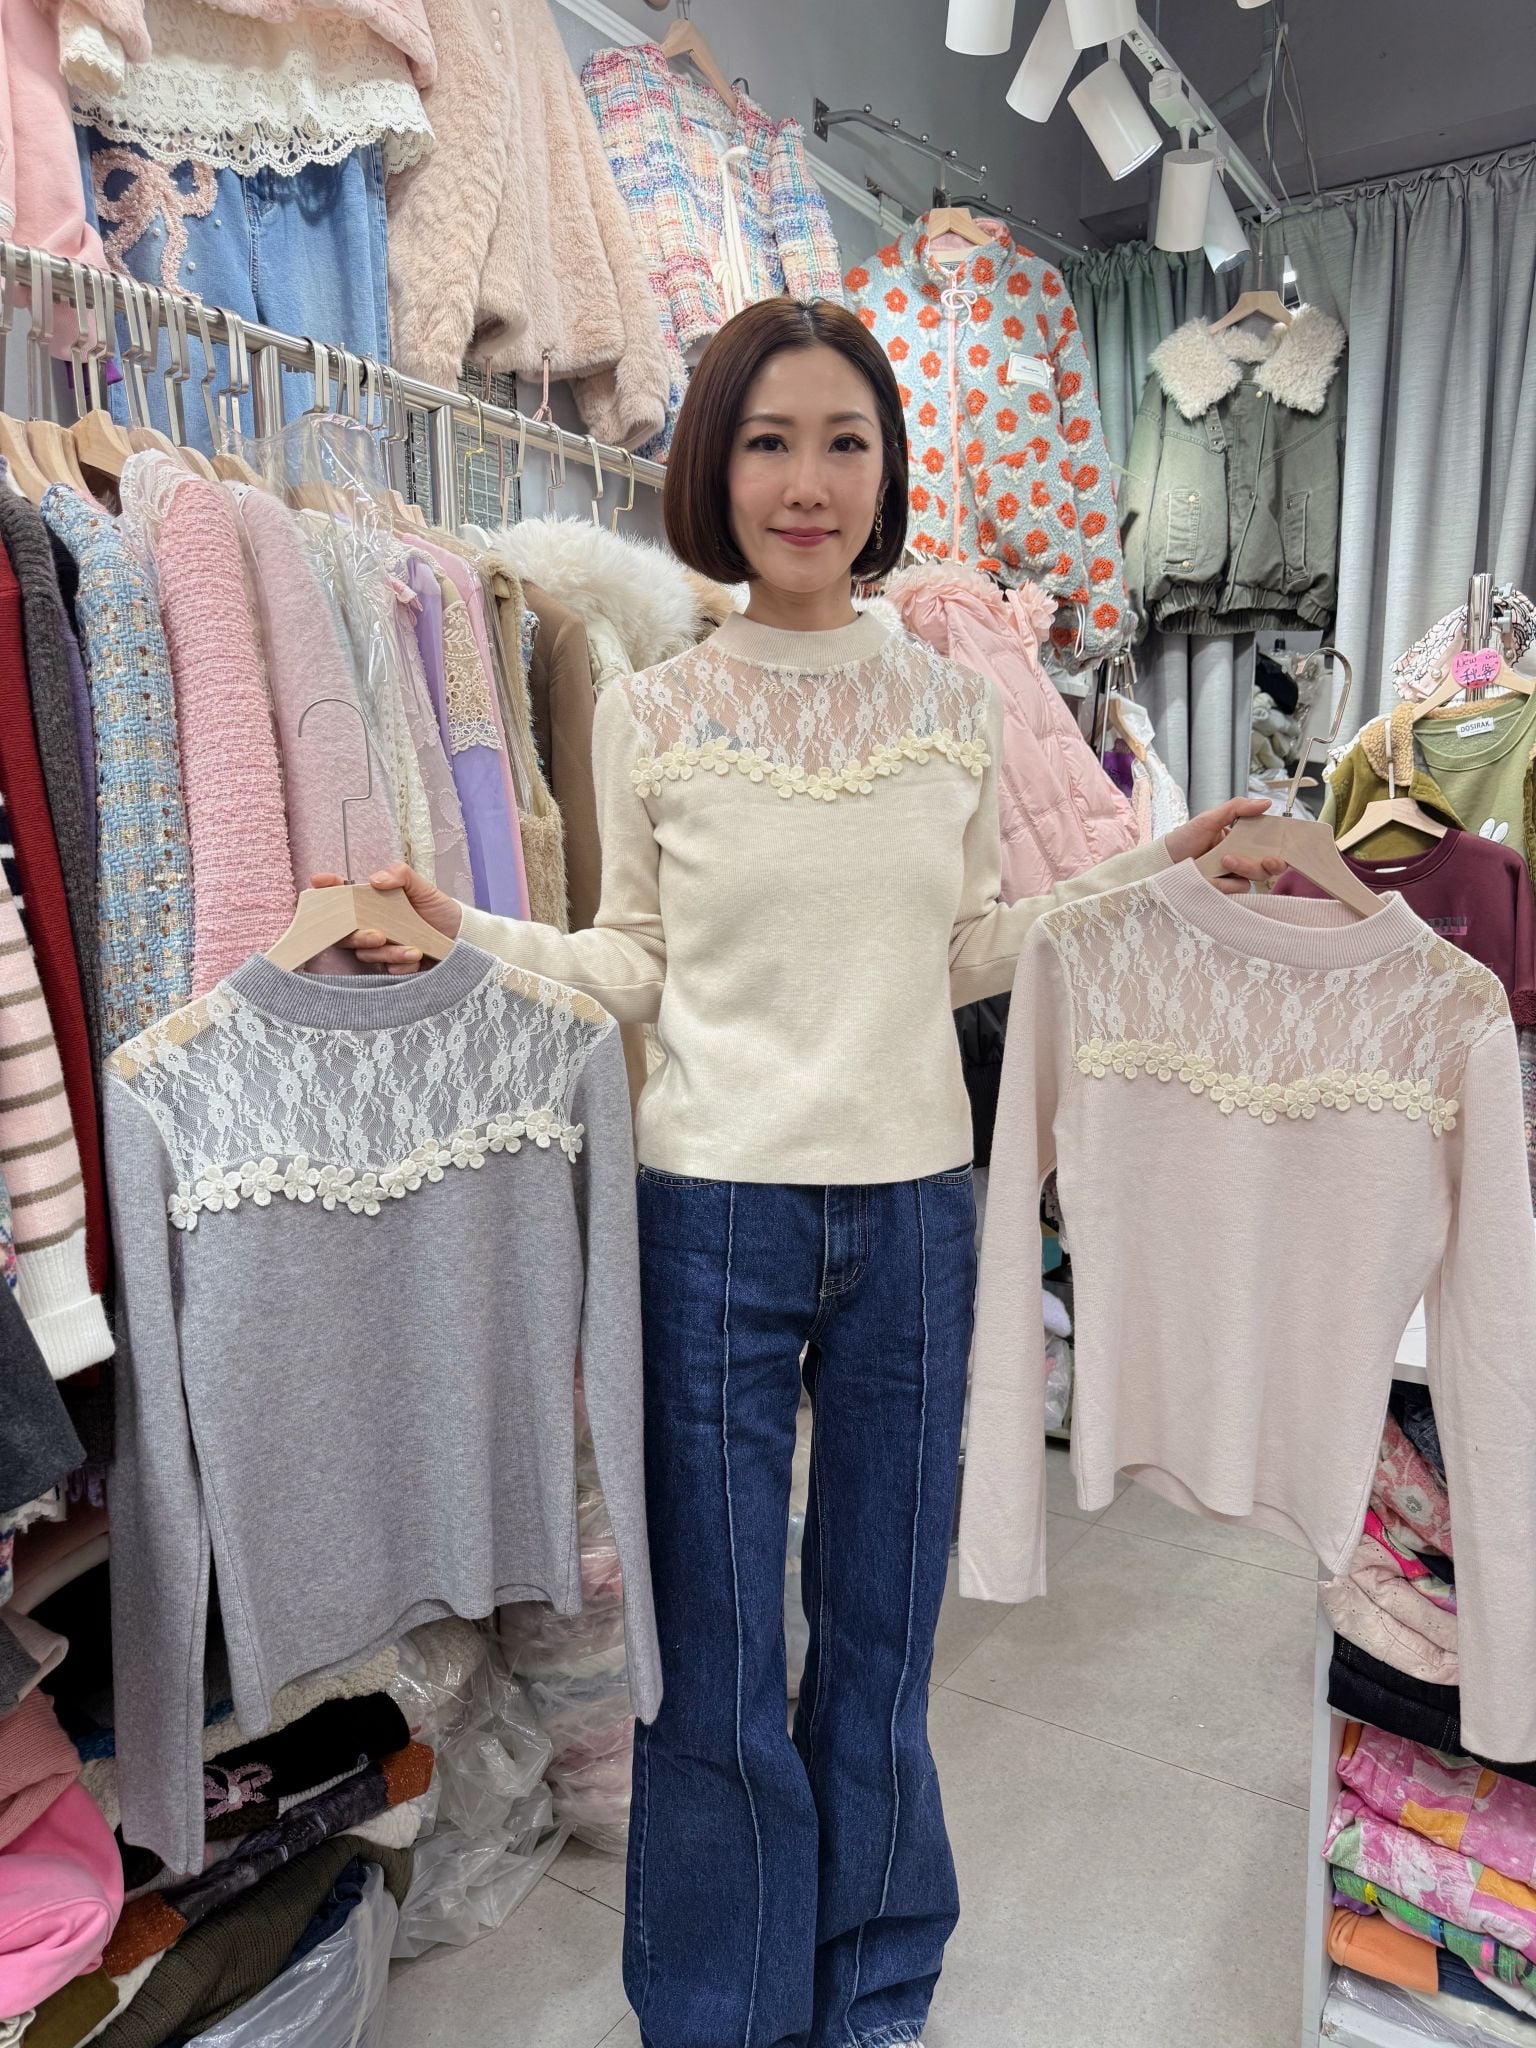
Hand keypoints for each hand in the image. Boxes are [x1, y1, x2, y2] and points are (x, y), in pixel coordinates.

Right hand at [309, 864, 461, 973]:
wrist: (461, 936)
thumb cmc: (438, 910)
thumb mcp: (423, 887)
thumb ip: (400, 875)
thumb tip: (375, 879)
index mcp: (372, 903)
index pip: (340, 897)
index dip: (326, 890)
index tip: (322, 882)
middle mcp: (370, 926)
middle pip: (345, 934)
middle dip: (357, 936)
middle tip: (378, 935)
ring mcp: (379, 948)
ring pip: (367, 955)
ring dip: (390, 952)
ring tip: (414, 950)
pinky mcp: (391, 967)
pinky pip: (387, 970)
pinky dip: (402, 965)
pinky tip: (417, 958)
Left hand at [1163, 797, 1286, 894]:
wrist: (1163, 861)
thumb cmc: (1184, 839)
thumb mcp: (1210, 818)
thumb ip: (1237, 808)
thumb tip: (1266, 803)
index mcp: (1240, 841)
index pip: (1267, 845)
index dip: (1279, 847)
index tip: (1281, 847)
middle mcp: (1240, 859)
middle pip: (1267, 865)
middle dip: (1272, 863)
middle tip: (1269, 860)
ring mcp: (1232, 876)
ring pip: (1254, 877)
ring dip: (1244, 868)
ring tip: (1224, 860)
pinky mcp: (1223, 891)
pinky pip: (1237, 888)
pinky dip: (1227, 882)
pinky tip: (1213, 876)